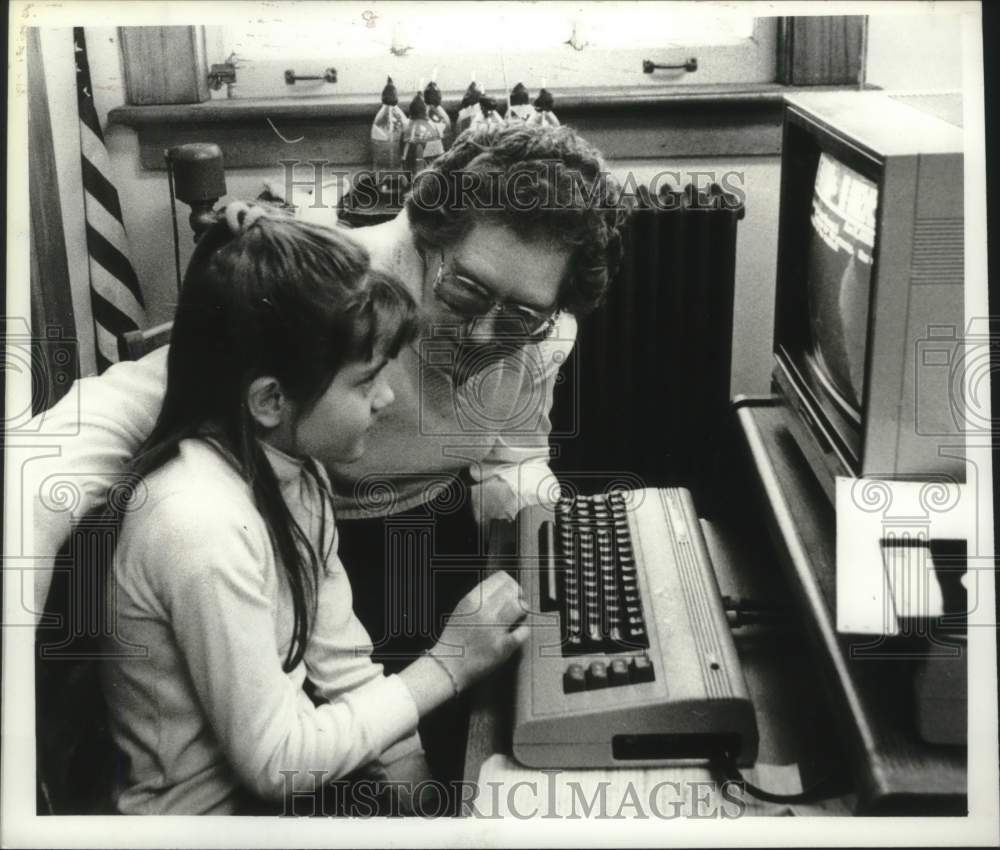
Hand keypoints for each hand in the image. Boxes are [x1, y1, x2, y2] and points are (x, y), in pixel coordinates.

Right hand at [431, 571, 528, 691]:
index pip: (500, 578)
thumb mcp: (462, 609)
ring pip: (521, 607)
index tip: (512, 589)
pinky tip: (518, 631)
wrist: (448, 667)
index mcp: (471, 600)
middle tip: (518, 601)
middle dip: (518, 595)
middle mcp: (483, 612)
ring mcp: (494, 629)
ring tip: (519, 615)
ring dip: (523, 610)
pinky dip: (523, 629)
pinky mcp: (504, 647)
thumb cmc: (454, 640)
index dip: (510, 583)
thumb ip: (480, 596)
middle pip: (513, 590)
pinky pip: (524, 631)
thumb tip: (503, 587)